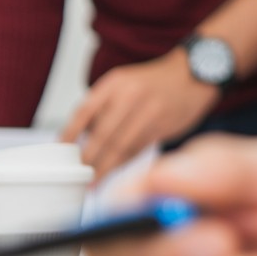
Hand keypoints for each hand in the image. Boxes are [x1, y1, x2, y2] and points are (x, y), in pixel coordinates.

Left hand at [62, 51, 219, 175]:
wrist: (195, 73)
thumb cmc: (155, 82)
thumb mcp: (125, 82)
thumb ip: (105, 106)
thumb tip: (84, 139)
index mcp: (115, 83)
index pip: (84, 111)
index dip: (70, 134)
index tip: (61, 151)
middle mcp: (130, 95)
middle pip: (102, 135)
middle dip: (88, 159)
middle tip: (78, 175)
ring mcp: (149, 111)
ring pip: (121, 147)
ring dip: (106, 167)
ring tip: (93, 182)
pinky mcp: (163, 126)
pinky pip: (138, 149)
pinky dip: (125, 163)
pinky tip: (116, 171)